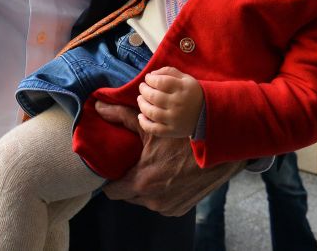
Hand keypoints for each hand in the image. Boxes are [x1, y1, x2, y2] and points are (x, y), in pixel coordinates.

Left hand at [95, 101, 242, 215]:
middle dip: (127, 183)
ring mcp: (167, 207)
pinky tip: (165, 179)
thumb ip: (122, 117)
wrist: (217, 151)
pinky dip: (160, 195)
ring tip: (149, 170)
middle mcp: (153, 200)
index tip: (113, 169)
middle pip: (127, 196)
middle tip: (131, 166)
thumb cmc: (183, 139)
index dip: (110, 181)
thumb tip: (99, 106)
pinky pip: (160, 205)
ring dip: (143, 190)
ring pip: (143, 201)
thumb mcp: (152, 127)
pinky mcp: (179, 210)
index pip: (112, 192)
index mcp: (142, 181)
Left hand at [136, 66, 202, 137]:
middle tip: (142, 87)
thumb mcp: (185, 78)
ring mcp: (175, 119)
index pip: (161, 82)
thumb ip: (169, 72)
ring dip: (142, 104)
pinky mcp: (172, 131)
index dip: (150, 79)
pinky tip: (141, 116)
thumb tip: (151, 74)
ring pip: (152, 112)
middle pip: (154, 97)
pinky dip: (144, 123)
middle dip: (144, 90)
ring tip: (140, 99)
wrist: (207, 113)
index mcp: (182, 88)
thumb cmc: (192, 93)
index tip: (148, 78)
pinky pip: (154, 129)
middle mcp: (178, 103)